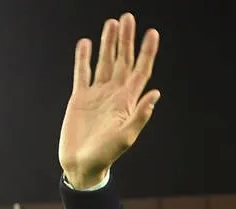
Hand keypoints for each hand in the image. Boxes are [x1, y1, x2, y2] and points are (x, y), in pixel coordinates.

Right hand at [59, 13, 160, 188]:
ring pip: (104, 62)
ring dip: (108, 43)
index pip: (141, 72)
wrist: (83, 164)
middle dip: (127, 40)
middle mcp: (114, 95)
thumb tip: (156, 93)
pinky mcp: (80, 97)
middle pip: (123, 61)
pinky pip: (82, 72)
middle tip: (129, 17)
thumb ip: (140, 115)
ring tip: (112, 23)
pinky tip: (85, 42)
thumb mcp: (126, 136)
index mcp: (127, 102)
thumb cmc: (107, 155)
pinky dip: (83, 57)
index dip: (147, 52)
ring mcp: (97, 94)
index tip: (152, 33)